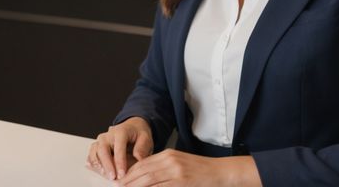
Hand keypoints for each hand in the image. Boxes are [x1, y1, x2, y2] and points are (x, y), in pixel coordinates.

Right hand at [86, 117, 153, 180]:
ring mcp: (101, 141)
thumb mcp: (145, 138)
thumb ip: (142, 147)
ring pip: (95, 152)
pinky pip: (91, 155)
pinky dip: (93, 163)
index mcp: (120, 131)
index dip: (120, 161)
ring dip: (99, 165)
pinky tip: (99, 170)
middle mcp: (108, 135)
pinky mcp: (97, 147)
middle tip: (113, 177)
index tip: (122, 173)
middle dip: (107, 165)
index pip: (118, 147)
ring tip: (106, 175)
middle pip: (103, 149)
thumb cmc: (138, 134)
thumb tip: (138, 158)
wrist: (132, 128)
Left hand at [118, 149, 260, 186]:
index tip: (120, 180)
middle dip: (128, 181)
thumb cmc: (200, 170)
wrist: (220, 172)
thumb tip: (145, 177)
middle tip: (118, 186)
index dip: (130, 173)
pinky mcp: (181, 182)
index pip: (142, 163)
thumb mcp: (179, 163)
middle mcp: (170, 161)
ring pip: (149, 180)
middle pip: (142, 171)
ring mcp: (176, 172)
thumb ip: (163, 168)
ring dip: (135, 186)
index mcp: (168, 154)